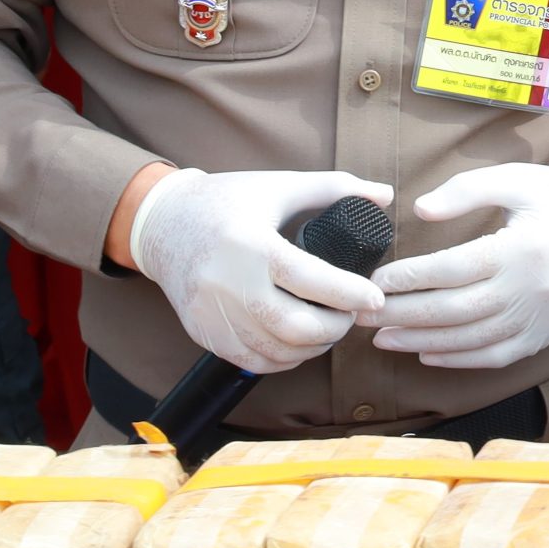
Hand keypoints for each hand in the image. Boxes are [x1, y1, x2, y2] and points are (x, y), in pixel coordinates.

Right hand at [127, 167, 391, 373]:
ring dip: (313, 347)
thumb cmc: (227, 201)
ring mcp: (213, 314)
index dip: (349, 293)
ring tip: (331, 327)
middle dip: (335, 328)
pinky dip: (284, 359)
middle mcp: (229, 284)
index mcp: (251, 245)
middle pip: (294, 326)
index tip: (375, 297)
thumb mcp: (279, 185)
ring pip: (275, 351)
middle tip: (353, 314)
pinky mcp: (204, 333)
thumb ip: (334, 188)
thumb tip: (385, 195)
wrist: (163, 224)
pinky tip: (301, 343)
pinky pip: (252, 362)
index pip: (309, 279)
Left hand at [363, 162, 548, 371]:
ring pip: (470, 340)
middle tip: (364, 316)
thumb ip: (466, 190)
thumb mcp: (516, 179)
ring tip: (384, 338)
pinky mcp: (545, 335)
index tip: (377, 281)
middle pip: (454, 310)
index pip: (452, 268)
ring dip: (422, 342)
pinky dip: (458, 359)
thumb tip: (420, 210)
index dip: (411, 278)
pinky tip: (428, 353)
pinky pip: (495, 355)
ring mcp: (539, 318)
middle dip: (404, 315)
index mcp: (520, 248)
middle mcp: (529, 289)